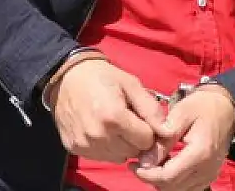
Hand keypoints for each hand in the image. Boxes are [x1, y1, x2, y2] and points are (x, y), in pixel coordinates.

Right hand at [47, 58, 166, 163]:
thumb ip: (151, 109)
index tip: (140, 117)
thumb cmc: (101, 77)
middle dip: (136, 138)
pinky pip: (102, 157)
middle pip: (133, 152)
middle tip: (127, 119)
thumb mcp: (131, 84)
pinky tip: (101, 129)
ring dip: (122, 144)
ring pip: (119, 157)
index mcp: (114, 118)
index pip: (147, 141)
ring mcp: (85, 144)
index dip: (148, 129)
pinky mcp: (75, 149)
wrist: (66, 77)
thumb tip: (168, 131)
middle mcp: (98, 135)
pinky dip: (106, 147)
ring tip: (114, 124)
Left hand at [133, 85, 234, 190]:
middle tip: (138, 162)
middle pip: (172, 186)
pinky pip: (186, 187)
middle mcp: (207, 169)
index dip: (147, 174)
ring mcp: (209, 175)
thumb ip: (164, 139)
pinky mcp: (208, 176)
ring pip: (178, 189)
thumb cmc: (201, 106)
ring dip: (161, 180)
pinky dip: (172, 180)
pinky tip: (163, 164)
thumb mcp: (180, 114)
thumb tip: (145, 161)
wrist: (225, 108)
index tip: (133, 163)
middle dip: (151, 177)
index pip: (168, 176)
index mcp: (200, 153)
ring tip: (149, 162)